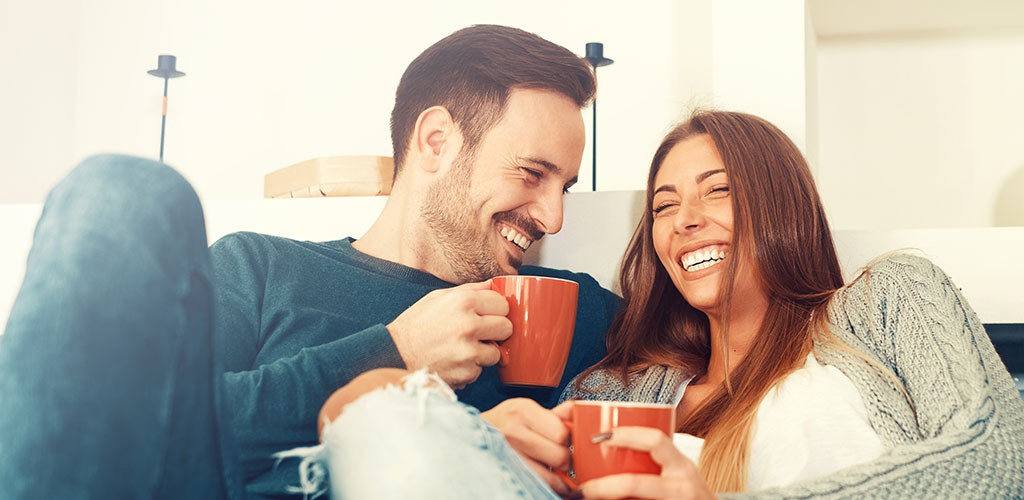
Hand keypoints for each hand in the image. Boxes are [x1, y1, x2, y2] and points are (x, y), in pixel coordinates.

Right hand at [387, 280, 511, 388]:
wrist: (393, 354)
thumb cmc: (414, 325)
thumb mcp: (436, 298)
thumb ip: (468, 290)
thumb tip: (493, 284)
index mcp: (463, 302)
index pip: (503, 304)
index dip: (496, 311)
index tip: (488, 315)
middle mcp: (468, 325)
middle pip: (506, 327)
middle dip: (496, 332)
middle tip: (480, 334)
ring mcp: (468, 351)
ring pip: (496, 353)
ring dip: (483, 353)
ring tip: (462, 349)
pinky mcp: (466, 372)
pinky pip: (480, 370)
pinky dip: (469, 369)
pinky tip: (453, 362)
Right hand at [482, 399, 574, 494]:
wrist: (468, 437)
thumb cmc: (502, 425)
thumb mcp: (526, 412)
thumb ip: (556, 414)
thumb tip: (582, 412)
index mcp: (522, 410)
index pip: (564, 433)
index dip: (570, 441)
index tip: (566, 444)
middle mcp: (512, 431)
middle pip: (560, 456)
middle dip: (566, 462)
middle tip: (560, 460)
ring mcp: (506, 455)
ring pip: (552, 479)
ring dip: (559, 480)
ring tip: (553, 473)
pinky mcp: (505, 474)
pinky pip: (538, 488)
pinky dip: (548, 488)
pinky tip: (546, 481)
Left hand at [579, 427, 713, 499]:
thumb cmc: (692, 499)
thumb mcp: (680, 478)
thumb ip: (655, 467)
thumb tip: (610, 458)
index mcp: (682, 466)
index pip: (655, 440)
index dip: (625, 435)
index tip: (599, 436)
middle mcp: (683, 484)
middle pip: (635, 484)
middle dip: (604, 487)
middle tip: (583, 489)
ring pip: (635, 497)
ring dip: (608, 499)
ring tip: (588, 499)